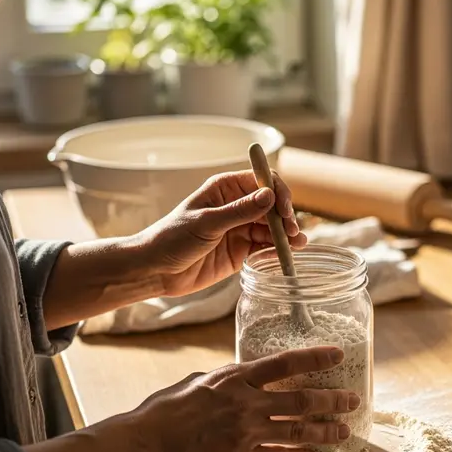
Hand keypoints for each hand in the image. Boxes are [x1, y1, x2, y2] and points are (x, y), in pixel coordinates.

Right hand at [131, 346, 360, 451]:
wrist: (149, 441)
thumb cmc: (167, 408)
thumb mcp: (200, 380)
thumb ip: (227, 379)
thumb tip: (243, 377)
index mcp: (235, 377)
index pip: (284, 363)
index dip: (314, 358)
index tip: (337, 354)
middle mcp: (247, 402)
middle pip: (301, 399)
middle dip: (332, 399)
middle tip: (353, 399)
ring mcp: (246, 431)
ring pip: (298, 430)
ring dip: (325, 430)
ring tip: (344, 430)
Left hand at [135, 170, 306, 296]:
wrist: (155, 270)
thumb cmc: (171, 238)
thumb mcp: (206, 223)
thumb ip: (239, 211)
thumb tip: (269, 196)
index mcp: (225, 189)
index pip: (262, 181)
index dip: (278, 192)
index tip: (284, 210)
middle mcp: (236, 206)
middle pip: (272, 205)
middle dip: (284, 217)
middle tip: (292, 232)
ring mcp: (240, 229)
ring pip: (271, 228)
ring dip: (285, 235)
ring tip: (297, 244)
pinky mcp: (241, 251)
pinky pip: (264, 248)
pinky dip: (277, 250)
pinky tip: (286, 254)